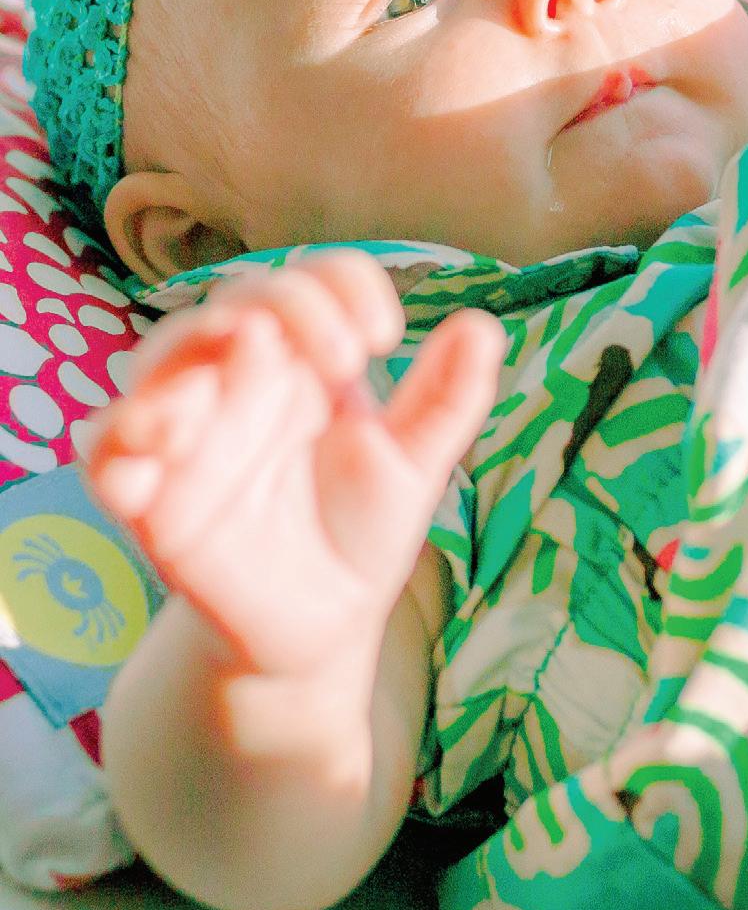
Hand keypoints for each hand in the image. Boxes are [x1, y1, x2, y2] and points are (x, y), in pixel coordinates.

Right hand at [84, 250, 501, 683]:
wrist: (323, 626)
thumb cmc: (361, 529)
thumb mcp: (414, 464)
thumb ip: (446, 399)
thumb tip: (483, 325)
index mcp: (303, 361)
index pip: (306, 283)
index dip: (338, 286)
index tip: (382, 338)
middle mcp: (241, 381)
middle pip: (231, 304)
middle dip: (275, 309)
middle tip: (334, 358)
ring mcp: (191, 435)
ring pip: (154, 367)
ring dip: (175, 367)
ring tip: (205, 397)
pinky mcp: (152, 498)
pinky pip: (103, 456)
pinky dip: (110, 449)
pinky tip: (142, 466)